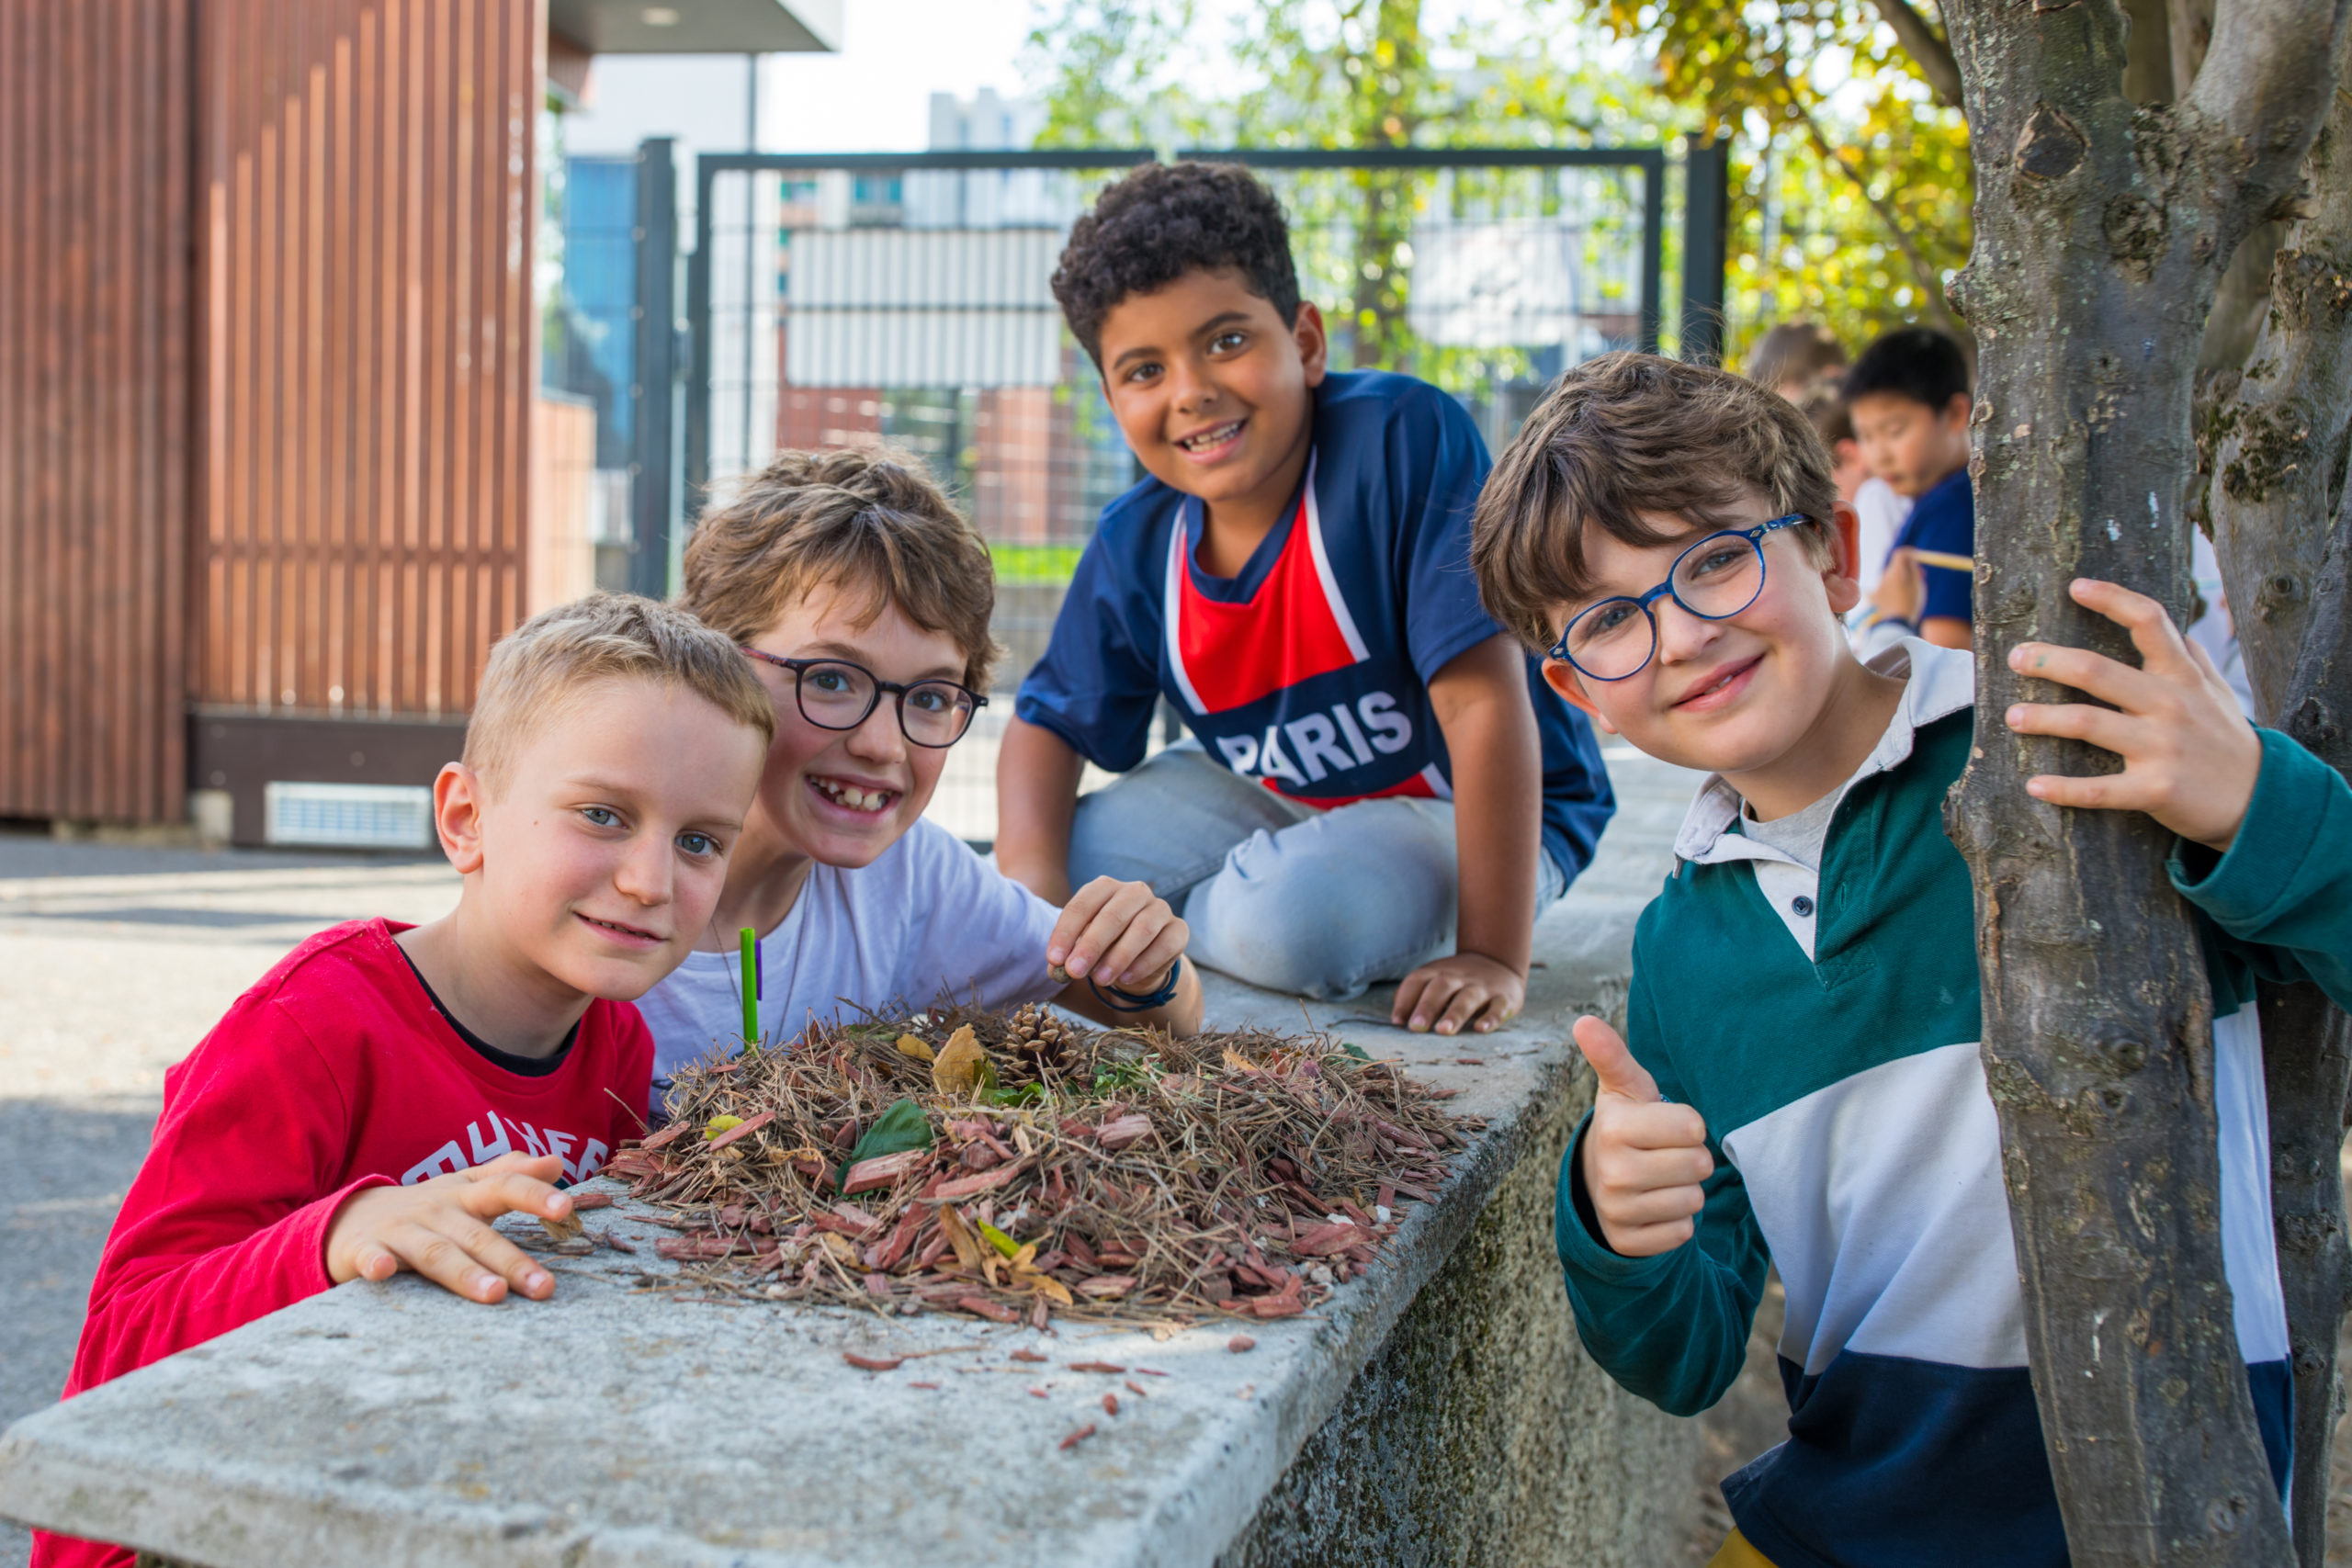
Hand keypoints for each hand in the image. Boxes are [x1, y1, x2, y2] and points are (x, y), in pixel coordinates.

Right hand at [325, 1152, 570, 1303]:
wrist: (350, 1219)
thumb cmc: (426, 1210)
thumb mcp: (467, 1187)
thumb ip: (511, 1175)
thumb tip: (557, 1161)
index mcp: (465, 1194)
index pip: (504, 1187)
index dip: (533, 1194)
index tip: (565, 1207)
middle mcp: (436, 1209)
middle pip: (477, 1235)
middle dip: (511, 1260)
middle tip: (543, 1286)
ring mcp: (400, 1230)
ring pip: (436, 1252)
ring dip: (464, 1272)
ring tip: (494, 1293)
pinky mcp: (364, 1250)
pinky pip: (371, 1257)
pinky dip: (376, 1264)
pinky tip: (383, 1272)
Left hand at [1049, 876, 1188, 989]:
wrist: (1139, 962)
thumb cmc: (1104, 949)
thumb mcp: (1082, 949)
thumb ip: (1069, 957)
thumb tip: (1056, 969)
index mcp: (1105, 888)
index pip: (1083, 905)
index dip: (1066, 932)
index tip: (1054, 959)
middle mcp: (1134, 892)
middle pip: (1113, 915)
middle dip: (1091, 945)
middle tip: (1075, 971)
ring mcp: (1160, 908)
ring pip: (1142, 928)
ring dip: (1118, 957)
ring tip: (1100, 980)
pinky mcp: (1179, 929)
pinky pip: (1164, 945)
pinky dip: (1143, 964)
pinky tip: (1126, 979)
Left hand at [1393, 951, 1524, 1035]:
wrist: (1498, 962)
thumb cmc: (1455, 981)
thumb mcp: (1433, 979)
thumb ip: (1412, 995)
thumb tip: (1396, 1018)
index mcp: (1437, 972)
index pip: (1417, 981)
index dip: (1405, 1000)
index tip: (1397, 1022)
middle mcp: (1458, 977)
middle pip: (1441, 987)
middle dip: (1427, 1007)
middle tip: (1416, 1027)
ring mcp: (1482, 987)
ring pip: (1468, 998)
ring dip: (1455, 1014)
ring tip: (1443, 1030)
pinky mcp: (1503, 998)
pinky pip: (1498, 1007)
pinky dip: (1491, 1018)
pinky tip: (1481, 1029)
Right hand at [1572, 1016, 1712, 1256]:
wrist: (1600, 1178)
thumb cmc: (1629, 1124)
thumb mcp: (1625, 1088)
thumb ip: (1612, 1055)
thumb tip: (1583, 1021)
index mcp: (1614, 1127)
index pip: (1693, 1126)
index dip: (1690, 1125)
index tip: (1667, 1125)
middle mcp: (1611, 1171)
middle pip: (1699, 1165)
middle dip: (1693, 1158)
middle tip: (1667, 1153)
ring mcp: (1616, 1210)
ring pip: (1693, 1202)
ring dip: (1686, 1190)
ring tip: (1661, 1178)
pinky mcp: (1627, 1241)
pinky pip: (1682, 1233)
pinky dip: (1677, 1222)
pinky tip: (1655, 1206)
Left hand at [1872, 547, 1924, 625]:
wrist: (1896, 624)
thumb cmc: (1910, 603)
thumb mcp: (1918, 584)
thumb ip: (1913, 569)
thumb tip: (1910, 558)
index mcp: (1896, 571)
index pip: (1900, 554)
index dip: (1909, 553)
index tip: (1917, 558)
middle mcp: (1884, 576)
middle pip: (1896, 567)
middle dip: (1907, 569)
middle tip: (1920, 577)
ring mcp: (1878, 587)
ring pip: (1889, 578)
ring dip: (1899, 581)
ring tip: (1909, 594)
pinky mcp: (1874, 598)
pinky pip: (1880, 590)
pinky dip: (1886, 591)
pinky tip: (1891, 596)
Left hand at [2003, 578, 2261, 850]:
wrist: (2261, 801)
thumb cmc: (2226, 740)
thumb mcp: (2217, 693)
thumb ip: (2191, 659)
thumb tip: (2170, 624)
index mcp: (2182, 677)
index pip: (2149, 621)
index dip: (2112, 599)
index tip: (2076, 586)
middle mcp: (2171, 705)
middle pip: (2098, 671)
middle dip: (2049, 661)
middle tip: (2015, 658)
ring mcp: (2162, 748)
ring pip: (2087, 723)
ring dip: (2043, 718)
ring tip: (2012, 717)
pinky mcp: (2156, 790)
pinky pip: (2099, 790)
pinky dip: (2063, 789)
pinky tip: (2034, 785)